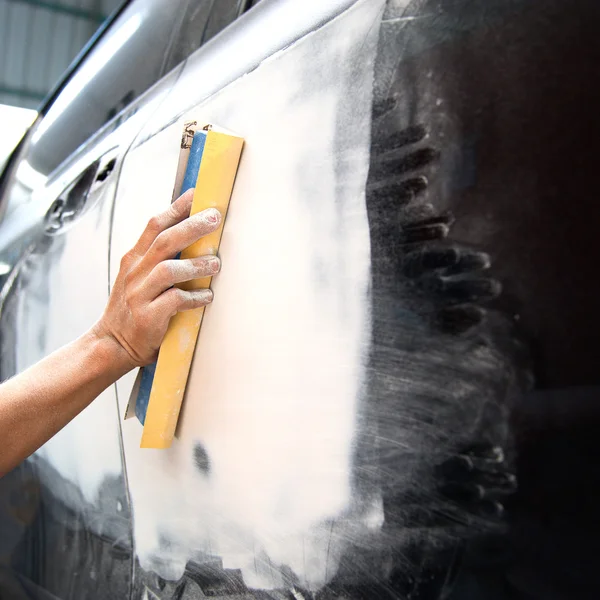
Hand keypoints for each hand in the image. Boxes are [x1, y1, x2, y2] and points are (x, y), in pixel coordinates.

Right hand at [93, 188, 221, 368]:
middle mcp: (135, 273)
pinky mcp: (148, 317)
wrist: (111, 344)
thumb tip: (190, 234)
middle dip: (191, 227)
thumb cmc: (132, 308)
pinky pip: (175, 300)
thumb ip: (157, 257)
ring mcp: (139, 295)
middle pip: (164, 241)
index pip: (154, 225)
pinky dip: (195, 297)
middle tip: (214, 218)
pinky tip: (207, 297)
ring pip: (169, 270)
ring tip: (216, 264)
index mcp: (134, 259)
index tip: (196, 194)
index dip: (176, 208)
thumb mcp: (137, 277)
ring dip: (196, 265)